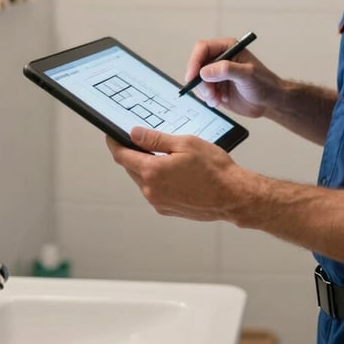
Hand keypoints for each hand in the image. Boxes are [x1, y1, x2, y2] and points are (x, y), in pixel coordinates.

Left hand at [106, 128, 245, 220]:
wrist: (232, 196)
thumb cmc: (214, 168)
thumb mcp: (185, 143)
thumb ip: (156, 139)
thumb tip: (134, 134)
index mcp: (152, 171)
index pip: (122, 155)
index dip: (114, 143)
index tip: (112, 135)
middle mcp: (151, 190)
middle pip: (130, 168)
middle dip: (132, 153)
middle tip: (142, 139)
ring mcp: (158, 202)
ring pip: (142, 179)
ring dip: (146, 166)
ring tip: (165, 154)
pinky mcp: (167, 209)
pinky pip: (154, 190)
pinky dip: (157, 179)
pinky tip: (174, 171)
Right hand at [184, 37, 282, 117]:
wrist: (269, 102)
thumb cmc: (265, 84)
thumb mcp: (248, 75)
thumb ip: (227, 70)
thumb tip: (205, 71)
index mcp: (228, 48)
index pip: (203, 48)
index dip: (194, 61)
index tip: (192, 76)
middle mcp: (220, 59)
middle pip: (196, 65)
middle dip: (199, 81)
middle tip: (210, 93)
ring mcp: (216, 74)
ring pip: (197, 80)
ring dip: (204, 92)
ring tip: (217, 99)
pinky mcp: (215, 87)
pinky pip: (202, 91)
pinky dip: (207, 98)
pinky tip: (219, 101)